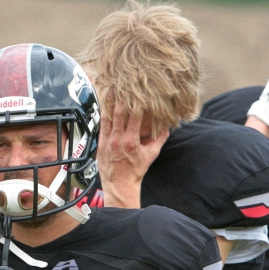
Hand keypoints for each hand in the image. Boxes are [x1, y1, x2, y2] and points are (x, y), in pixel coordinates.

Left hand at [97, 91, 168, 208]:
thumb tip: (168, 126)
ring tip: (111, 89)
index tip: (139, 92)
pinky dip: (103, 114)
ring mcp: (107, 141)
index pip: (135, 117)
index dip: (137, 103)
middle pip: (119, 113)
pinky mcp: (100, 143)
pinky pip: (101, 125)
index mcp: (131, 141)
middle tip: (122, 84)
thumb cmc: (136, 170)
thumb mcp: (151, 155)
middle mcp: (118, 139)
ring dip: (110, 103)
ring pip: (108, 117)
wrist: (120, 184)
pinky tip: (104, 105)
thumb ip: (160, 139)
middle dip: (121, 98)